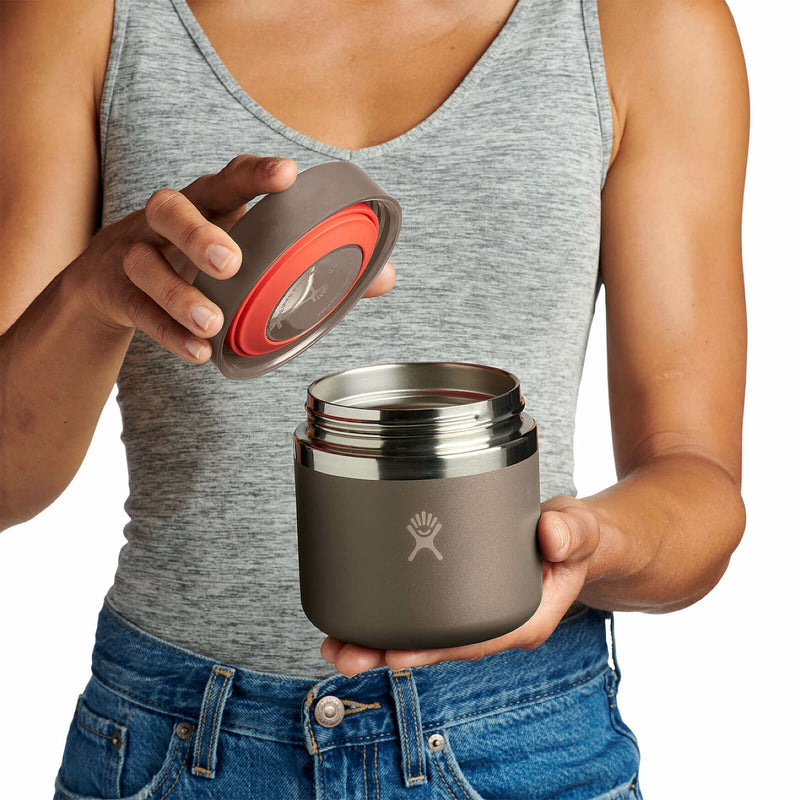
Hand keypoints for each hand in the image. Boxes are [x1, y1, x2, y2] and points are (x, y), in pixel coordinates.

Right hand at [69, 155, 395, 361]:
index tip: (288, 174)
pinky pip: (137, 310)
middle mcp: (166, 220)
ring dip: (179, 294)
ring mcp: (134, 253)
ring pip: (146, 263)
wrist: (110, 283)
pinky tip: (198, 353)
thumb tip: (386, 279)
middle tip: (231, 262)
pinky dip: (167, 333)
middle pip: (171, 207)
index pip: (228, 177)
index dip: (255, 174)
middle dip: (200, 232)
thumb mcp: (246, 254)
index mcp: (207, 203)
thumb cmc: (196, 260)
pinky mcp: (116, 290)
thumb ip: (315, 266)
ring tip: (213, 323)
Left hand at [320, 496, 600, 676]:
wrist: (569, 541)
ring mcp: (473, 616)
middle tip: (346, 654)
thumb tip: (552, 535)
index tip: (396, 653)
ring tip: (336, 644)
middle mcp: (492, 626)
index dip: (434, 649)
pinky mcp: (459, 601)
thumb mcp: (580, 531)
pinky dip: (389, 619)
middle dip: (390, 653)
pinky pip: (422, 617)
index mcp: (522, 620)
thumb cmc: (573, 539)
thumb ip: (571, 532)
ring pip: (422, 638)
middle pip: (437, 648)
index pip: (474, 643)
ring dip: (379, 643)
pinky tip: (356, 616)